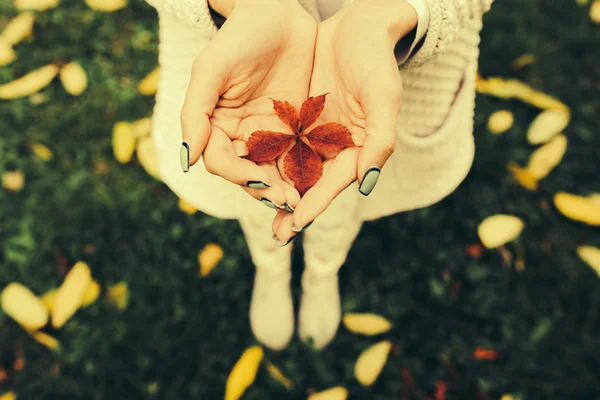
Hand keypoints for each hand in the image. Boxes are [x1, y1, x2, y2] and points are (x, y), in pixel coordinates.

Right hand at [180, 0, 316, 208]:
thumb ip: (195, 112)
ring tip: (302, 200)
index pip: (222, 162)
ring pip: (275, 170)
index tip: (259, 181)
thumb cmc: (240, 36)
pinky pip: (300, 155)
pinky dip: (307, 171)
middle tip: (288, 201)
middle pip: (250, 173)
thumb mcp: (211, 68)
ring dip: (287, 188)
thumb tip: (186, 158)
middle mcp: (242, 134)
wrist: (278, 12)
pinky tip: (319, 181)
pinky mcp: (296, 128)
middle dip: (266, 189)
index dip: (238, 175)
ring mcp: (270, 133)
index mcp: (216, 125)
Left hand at [271, 0, 417, 241]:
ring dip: (279, 191)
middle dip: (296, 209)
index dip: (317, 204)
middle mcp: (336, 146)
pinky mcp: (300, 119)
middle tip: (278, 235)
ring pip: (295, 169)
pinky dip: (269, 160)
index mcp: (359, 147)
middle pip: (313, 184)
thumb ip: (379, 140)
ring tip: (265, 214)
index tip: (297, 224)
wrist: (357, 26)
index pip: (335, 182)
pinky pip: (282, 144)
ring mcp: (316, 134)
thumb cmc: (375, 60)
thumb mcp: (383, 96)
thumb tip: (366, 183)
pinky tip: (252, 172)